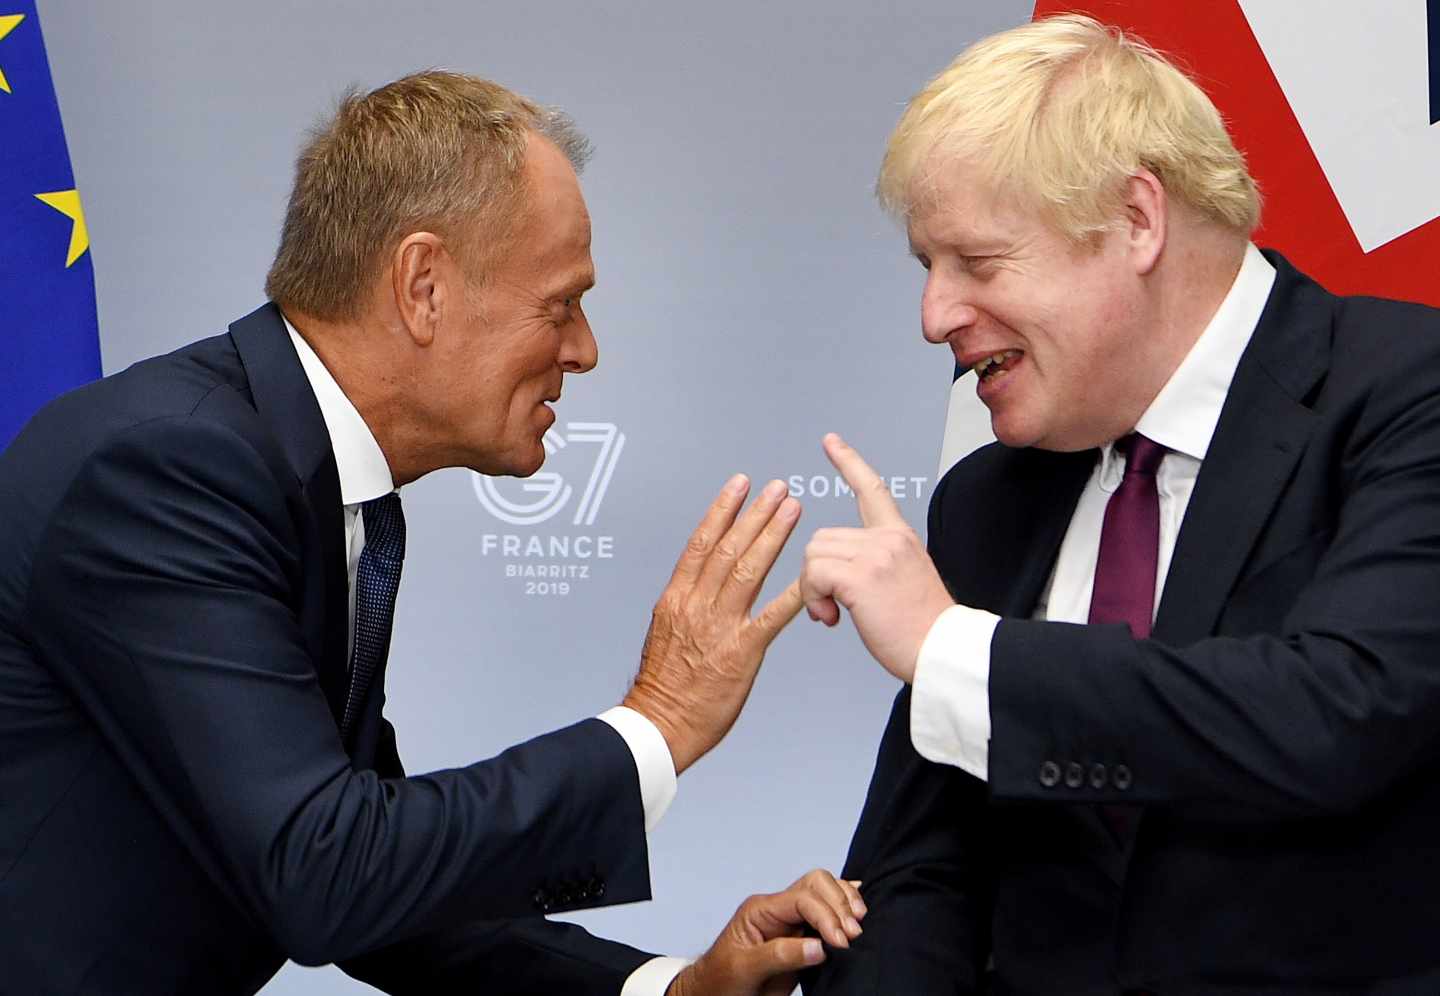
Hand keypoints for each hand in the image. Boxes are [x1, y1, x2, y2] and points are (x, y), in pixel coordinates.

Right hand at [624, 476, 804, 773]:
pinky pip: (771, 616)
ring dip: (773, 536)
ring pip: (747, 570)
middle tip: (778, 488)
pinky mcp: (741, 652)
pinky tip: (810, 575)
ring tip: (793, 510)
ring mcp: (718, 627)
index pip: (701, 543)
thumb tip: (698, 582)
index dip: (722, 510)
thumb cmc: (663, 686)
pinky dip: (792, 593)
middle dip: (755, 514)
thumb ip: (685, 604)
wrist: (658, 724)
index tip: (739, 485)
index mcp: (676, 598)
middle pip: (727, 548)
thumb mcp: (665, 632)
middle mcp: (696, 605)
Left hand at [667, 870, 865, 995]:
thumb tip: (818, 946)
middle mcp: (780, 909)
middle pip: (817, 883)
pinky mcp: (804, 936)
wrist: (716, 994)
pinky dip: (846, 907)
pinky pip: (828, 912)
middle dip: (840, 904)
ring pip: (826, 891)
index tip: (840, 942)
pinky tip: (861, 909)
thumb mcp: (744, 968)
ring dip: (846, 903)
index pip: (802, 898)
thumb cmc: (722, 980)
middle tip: (852, 935)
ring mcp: (793, 921)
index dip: (826, 916)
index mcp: (762, 910)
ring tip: (859, 927)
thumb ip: (779, 955)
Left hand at [799, 433, 953, 682]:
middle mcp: (887, 539)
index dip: (848, 462)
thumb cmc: (923, 628)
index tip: (831, 442)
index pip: (871, 488)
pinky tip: (832, 618)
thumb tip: (841, 574)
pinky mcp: (860, 577)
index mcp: (899, 537)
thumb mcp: (907, 578)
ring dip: (813, 589)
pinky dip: (813, 599)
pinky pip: (813, 576)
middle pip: (822, 537)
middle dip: (817, 574)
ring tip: (836, 613)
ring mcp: (875, 555)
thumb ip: (877, 562)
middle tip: (833, 605)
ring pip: (813, 556)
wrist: (943, 651)